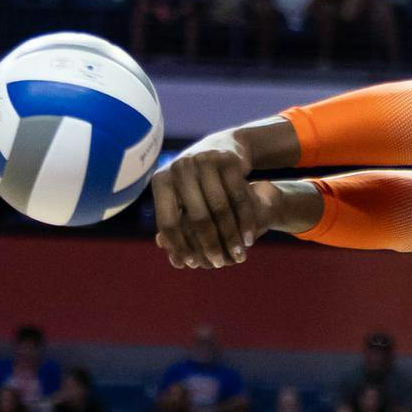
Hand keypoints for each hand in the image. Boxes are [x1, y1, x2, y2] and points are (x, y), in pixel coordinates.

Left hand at [153, 131, 259, 267]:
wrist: (223, 147)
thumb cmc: (197, 182)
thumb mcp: (180, 198)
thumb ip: (174, 224)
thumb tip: (172, 257)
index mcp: (162, 180)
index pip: (167, 221)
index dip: (179, 246)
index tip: (193, 264)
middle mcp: (180, 168)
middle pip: (196, 217)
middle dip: (209, 245)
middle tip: (220, 264)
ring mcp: (204, 161)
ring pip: (220, 208)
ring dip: (231, 236)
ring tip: (238, 256)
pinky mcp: (228, 160)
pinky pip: (238, 196)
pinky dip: (245, 221)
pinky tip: (250, 239)